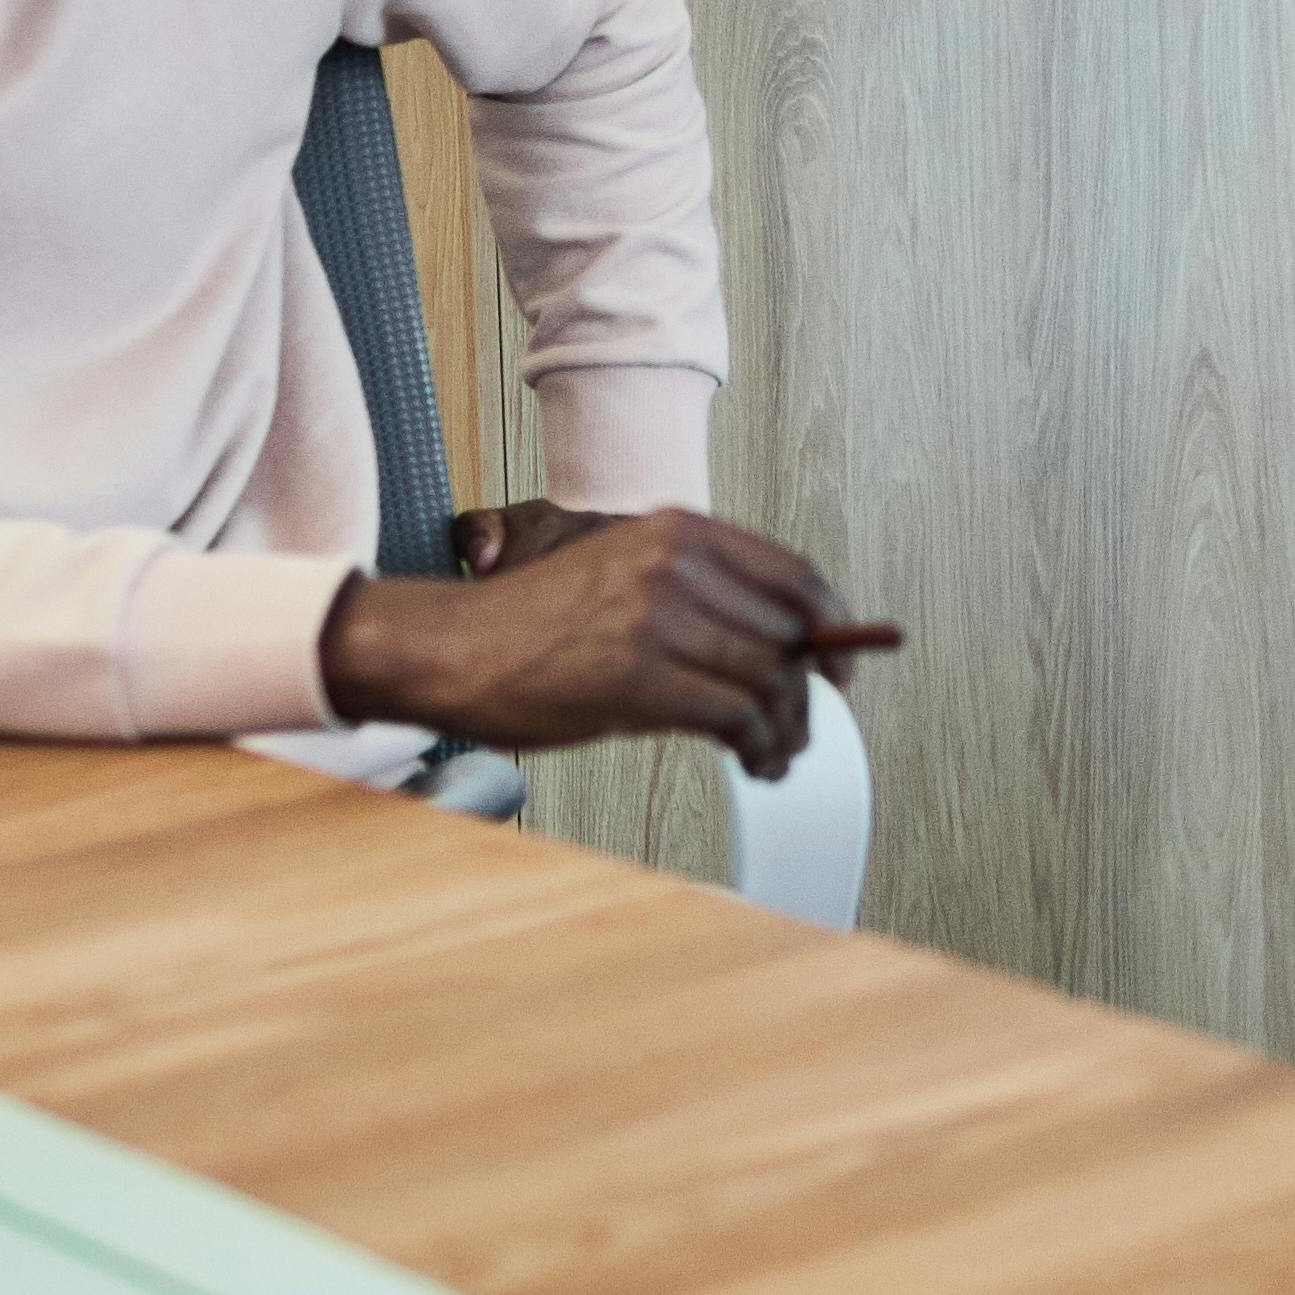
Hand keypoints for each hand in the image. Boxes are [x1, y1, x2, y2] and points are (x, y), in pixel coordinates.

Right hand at [316, 509, 902, 778]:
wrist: (452, 650)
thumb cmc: (532, 625)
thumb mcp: (625, 579)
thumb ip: (702, 597)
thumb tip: (787, 647)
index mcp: (677, 531)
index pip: (793, 573)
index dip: (833, 622)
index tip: (842, 660)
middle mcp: (674, 565)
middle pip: (789, 633)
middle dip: (806, 693)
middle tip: (800, 727)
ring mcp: (657, 620)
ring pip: (770, 680)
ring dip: (786, 730)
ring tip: (774, 755)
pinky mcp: (640, 680)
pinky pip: (737, 718)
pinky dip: (759, 748)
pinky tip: (752, 763)